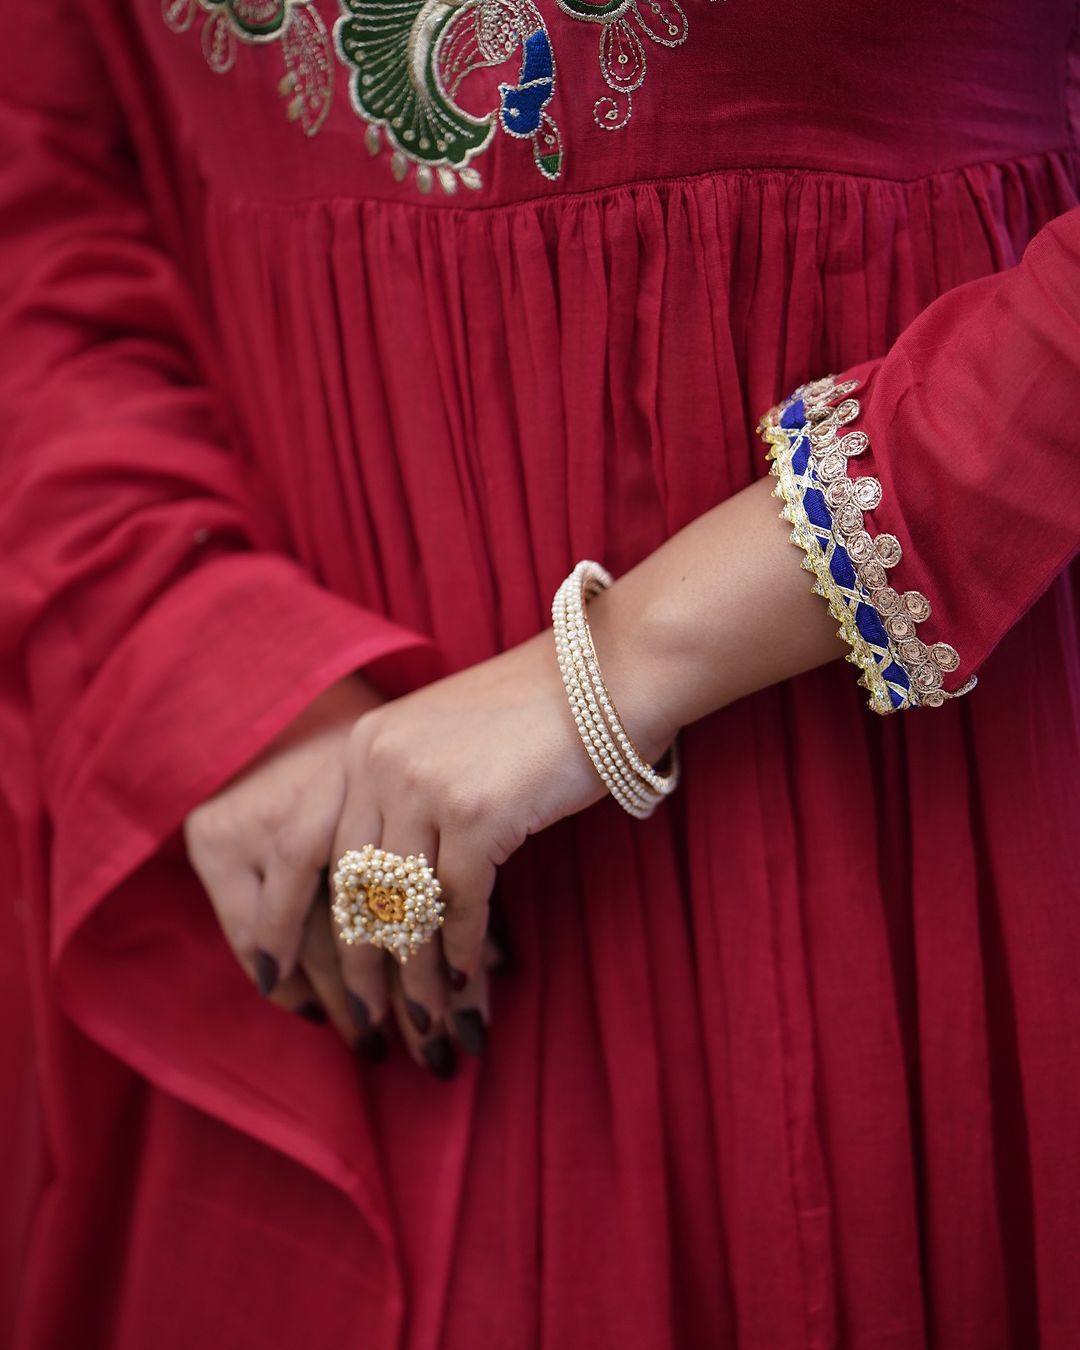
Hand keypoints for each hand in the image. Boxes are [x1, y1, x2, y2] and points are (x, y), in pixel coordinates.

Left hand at [183, 672, 508, 1072]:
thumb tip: (392, 891)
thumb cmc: (537, 713)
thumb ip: (406, 799)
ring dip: (415, 976)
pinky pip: (458, 904)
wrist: (608, 673)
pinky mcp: (476, 814)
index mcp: (364, 744)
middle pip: (353, 888)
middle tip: (366, 1020)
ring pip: (404, 906)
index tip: (316, 974)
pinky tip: (465, 981)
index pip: (323, 853)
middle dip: (361, 966)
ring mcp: (424, 787)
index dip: (317, 921)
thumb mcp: (446, 743)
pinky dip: (461, 950)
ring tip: (424, 1024)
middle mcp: (380, 762)